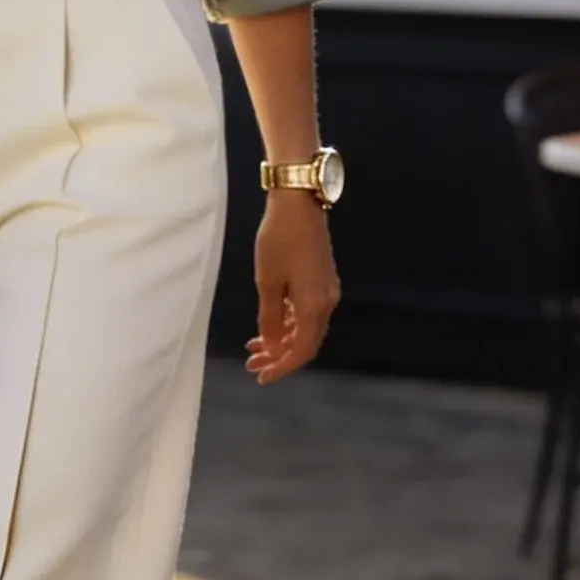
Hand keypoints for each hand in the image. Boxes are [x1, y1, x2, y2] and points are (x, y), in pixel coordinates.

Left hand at [246, 191, 338, 384]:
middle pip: (305, 343)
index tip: (261, 376)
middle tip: (252, 363)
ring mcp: (327, 291)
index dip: (281, 367)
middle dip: (279, 357)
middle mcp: (326, 302)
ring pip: (306, 329)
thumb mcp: (267, 281)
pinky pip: (308, 313)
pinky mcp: (322, 280)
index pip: (300, 350)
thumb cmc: (279, 239)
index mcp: (314, 306)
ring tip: (255, 346)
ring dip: (282, 341)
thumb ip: (269, 318)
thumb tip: (271, 345)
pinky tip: (269, 326)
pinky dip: (289, 324)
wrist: (299, 203)